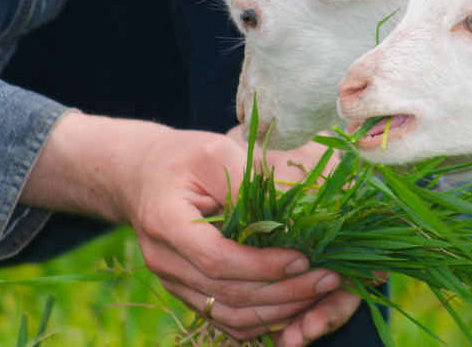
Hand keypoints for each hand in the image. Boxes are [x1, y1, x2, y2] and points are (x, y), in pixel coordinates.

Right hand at [22, 112, 359, 343]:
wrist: (143, 175)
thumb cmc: (183, 157)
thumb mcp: (214, 152)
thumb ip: (247, 181)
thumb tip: (292, 212)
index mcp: (166, 223)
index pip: (217, 259)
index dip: (263, 265)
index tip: (303, 258)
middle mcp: (164, 261)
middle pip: (228, 293)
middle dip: (284, 291)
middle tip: (328, 278)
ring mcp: (173, 282)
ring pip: (229, 315)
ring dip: (279, 311)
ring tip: (319, 292)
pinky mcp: (187, 291)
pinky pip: (225, 318)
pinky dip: (262, 319)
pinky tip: (295, 305)